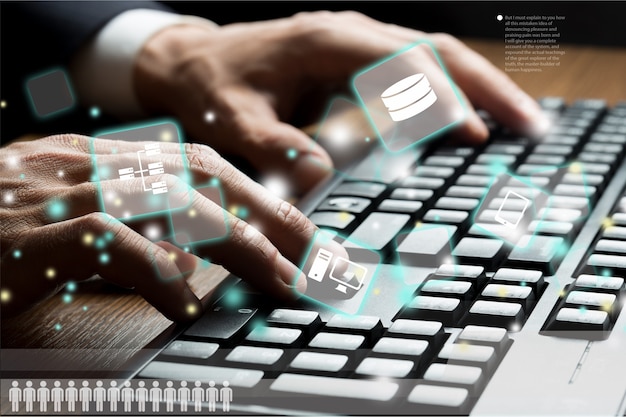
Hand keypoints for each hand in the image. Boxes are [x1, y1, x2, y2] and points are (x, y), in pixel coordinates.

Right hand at [0, 135, 319, 320]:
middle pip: (205, 177)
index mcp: (103, 158)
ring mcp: (63, 193)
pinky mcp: (35, 234)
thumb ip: (130, 227)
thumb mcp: (70, 217)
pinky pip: (111, 244)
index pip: (201, 162)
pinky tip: (187, 304)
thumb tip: (191, 261)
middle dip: (271, 215)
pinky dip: (157, 272)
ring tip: (282, 281)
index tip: (300, 225)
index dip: (258, 191)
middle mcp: (91, 164)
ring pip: (174, 205)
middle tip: (317, 255)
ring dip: (238, 245)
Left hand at [134, 11, 547, 193]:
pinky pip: (414, 70)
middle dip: (485, 85)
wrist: (194, 62)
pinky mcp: (356, 60)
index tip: (473, 131)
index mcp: (325, 41)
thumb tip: (321, 174)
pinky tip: (468, 120)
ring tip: (517, 124)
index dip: (440, 95)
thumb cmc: (213, 88)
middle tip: (528, 124)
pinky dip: (448, 94)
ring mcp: (357, 43)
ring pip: (433, 56)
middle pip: (435, 49)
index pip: (401, 62)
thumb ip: (275, 147)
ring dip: (477, 87)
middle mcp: (350, 33)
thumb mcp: (234, 121)